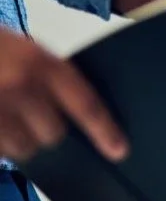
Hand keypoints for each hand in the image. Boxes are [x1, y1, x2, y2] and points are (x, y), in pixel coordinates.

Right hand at [0, 28, 127, 162]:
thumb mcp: (21, 49)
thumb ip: (48, 76)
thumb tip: (79, 116)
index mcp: (38, 62)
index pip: (85, 104)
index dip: (105, 131)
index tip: (118, 151)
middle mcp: (17, 85)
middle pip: (53, 134)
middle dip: (46, 132)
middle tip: (30, 117)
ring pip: (22, 149)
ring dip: (17, 142)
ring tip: (2, 116)